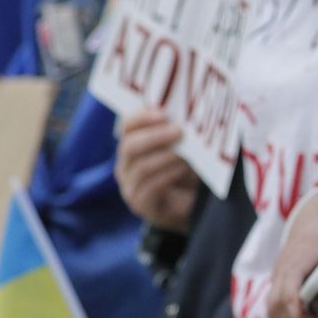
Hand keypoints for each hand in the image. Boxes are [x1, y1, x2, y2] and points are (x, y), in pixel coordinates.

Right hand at [115, 110, 197, 230]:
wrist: (192, 204)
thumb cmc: (185, 169)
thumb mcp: (182, 147)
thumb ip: (177, 130)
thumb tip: (187, 112)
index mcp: (131, 145)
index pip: (126, 126)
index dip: (142, 118)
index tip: (164, 113)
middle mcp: (125, 166)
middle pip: (129, 147)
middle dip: (154, 137)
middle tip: (178, 132)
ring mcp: (130, 188)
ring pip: (141, 168)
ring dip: (165, 157)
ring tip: (186, 153)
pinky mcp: (141, 205)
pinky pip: (150, 187)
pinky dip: (168, 175)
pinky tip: (182, 169)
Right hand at [265, 187, 317, 317]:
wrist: (315, 213)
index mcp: (305, 249)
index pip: (291, 277)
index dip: (295, 300)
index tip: (308, 316)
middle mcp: (287, 264)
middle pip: (276, 301)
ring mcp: (280, 274)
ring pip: (272, 308)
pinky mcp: (280, 282)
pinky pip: (274, 308)